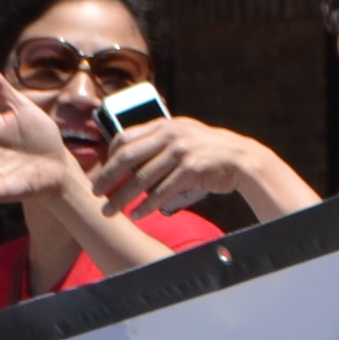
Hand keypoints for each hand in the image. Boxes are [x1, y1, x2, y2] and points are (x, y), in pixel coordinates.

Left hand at [94, 117, 309, 218]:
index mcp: (164, 124)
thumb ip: (159, 145)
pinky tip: (137, 215)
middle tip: (95, 194)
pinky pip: (161, 191)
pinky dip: (146, 206)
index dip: (109, 158)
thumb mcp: (183, 139)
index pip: (125, 138)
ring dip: (122, 198)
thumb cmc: (209, 153)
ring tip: (110, 212)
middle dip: (107, 178)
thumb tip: (129, 162)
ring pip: (141, 178)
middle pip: (127, 158)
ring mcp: (181, 150)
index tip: (101, 175)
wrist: (243, 160)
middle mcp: (170, 134)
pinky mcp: (192, 168)